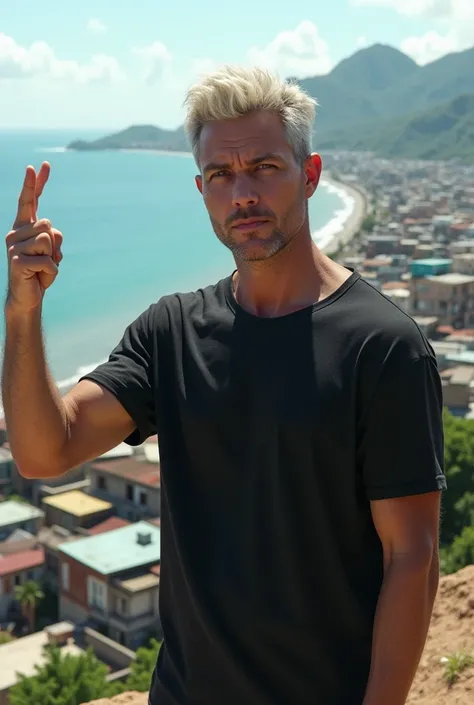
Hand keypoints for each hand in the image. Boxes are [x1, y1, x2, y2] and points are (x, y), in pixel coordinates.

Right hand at [5, 162, 62, 313]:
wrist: (28, 296)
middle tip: (44, 260)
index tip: (36, 165)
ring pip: (49, 241)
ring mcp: (14, 246)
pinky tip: (40, 277)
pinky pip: (49, 261)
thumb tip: (49, 232)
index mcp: (24, 227)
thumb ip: (54, 237)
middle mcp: (15, 233)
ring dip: (53, 259)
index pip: (30, 201)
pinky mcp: (17, 261)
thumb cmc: (40, 272)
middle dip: (54, 246)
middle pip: (49, 225)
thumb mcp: (52, 251)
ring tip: (41, 269)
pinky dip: (52, 272)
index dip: (34, 184)